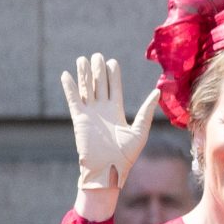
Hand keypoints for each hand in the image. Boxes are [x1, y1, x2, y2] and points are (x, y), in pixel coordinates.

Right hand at [60, 52, 159, 192]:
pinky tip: (67, 75)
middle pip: (99, 86)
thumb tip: (157, 92)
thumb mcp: (140, 130)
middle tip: (98, 55)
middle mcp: (102, 111)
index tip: (112, 62)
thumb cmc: (126, 155)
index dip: (113, 76)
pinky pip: (73, 100)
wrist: (109, 168)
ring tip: (83, 59)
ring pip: (86, 89)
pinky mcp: (79, 118)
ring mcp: (89, 113)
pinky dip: (70, 88)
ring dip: (84, 75)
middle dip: (98, 71)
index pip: (114, 89)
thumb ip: (146, 111)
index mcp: (116, 112)